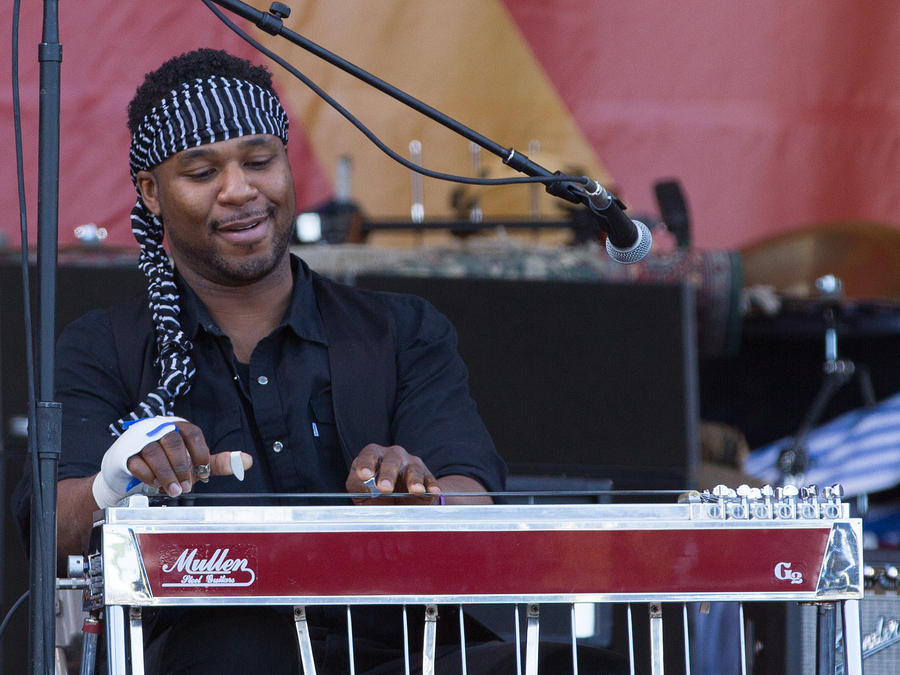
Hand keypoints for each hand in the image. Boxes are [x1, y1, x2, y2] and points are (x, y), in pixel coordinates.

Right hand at [125, 420, 251, 497]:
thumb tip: (248, 461)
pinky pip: (136, 463)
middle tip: (187, 487)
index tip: (204, 473)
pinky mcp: (125, 454)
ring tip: (173, 490)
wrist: (134, 468)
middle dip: (182, 466)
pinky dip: (148, 476)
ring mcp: (140, 440)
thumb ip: (218, 462)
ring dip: (165, 473)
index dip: (200, 453)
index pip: (192, 433)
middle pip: (172, 441)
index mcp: (178, 426)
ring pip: (153, 452)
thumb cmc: (169, 462)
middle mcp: (158, 428)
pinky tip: (155, 485)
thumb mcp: (195, 462)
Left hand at [346, 443, 440, 504]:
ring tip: (414, 490)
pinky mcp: (427, 477)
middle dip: (388, 474)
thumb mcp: (360, 491)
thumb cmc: (373, 493)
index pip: (369, 454)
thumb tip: (364, 488)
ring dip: (414, 480)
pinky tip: (431, 492)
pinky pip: (430, 480)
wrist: (398, 502)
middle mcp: (394, 456)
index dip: (366, 464)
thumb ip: (358, 488)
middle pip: (392, 460)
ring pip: (414, 469)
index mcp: (375, 455)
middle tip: (384, 488)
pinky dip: (431, 486)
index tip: (363, 475)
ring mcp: (412, 465)